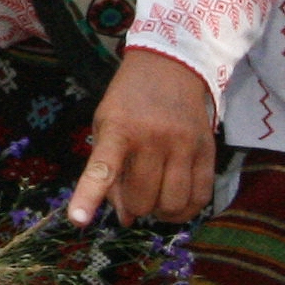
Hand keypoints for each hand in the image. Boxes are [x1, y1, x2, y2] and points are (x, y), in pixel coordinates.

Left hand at [67, 48, 217, 228]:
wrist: (170, 65)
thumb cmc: (129, 102)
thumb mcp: (106, 125)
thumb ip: (108, 171)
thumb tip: (126, 218)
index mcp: (118, 130)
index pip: (102, 169)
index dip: (88, 197)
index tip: (77, 219)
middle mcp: (153, 138)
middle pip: (143, 200)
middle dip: (135, 207)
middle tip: (134, 194)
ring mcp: (184, 144)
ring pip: (174, 204)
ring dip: (161, 211)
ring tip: (156, 198)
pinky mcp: (207, 149)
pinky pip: (201, 197)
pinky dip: (187, 209)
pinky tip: (177, 201)